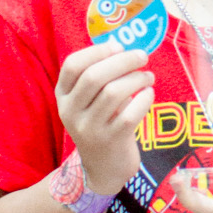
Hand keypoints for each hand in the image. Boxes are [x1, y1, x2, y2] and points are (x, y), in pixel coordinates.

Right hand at [56, 43, 154, 197]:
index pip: (72, 66)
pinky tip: (149, 94)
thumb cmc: (101, 122)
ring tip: (148, 76)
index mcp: (63, 96)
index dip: (96, 51)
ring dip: (137, 78)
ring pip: (114, 93)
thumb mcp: (89, 100)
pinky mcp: (111, 141)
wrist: (103, 167)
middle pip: (94, 76)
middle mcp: (71, 112)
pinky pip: (130, 114)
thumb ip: (100, 76)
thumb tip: (122, 45)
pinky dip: (144, 99)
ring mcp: (89, 128)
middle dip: (123, 61)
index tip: (118, 46)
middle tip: (142, 56)